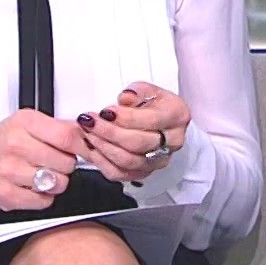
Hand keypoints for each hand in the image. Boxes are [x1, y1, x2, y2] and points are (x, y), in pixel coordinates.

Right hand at [0, 109, 92, 210]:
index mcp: (25, 123)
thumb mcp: (27, 122)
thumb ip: (58, 126)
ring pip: (58, 183)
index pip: (68, 136)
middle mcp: (16, 145)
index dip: (84, 146)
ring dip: (57, 181)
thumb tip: (88, 133)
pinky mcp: (8, 194)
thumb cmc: (3, 141)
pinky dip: (44, 196)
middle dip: (67, 164)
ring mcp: (10, 171)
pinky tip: (34, 186)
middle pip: (66, 162)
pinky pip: (44, 201)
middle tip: (55, 161)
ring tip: (44, 174)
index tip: (88, 151)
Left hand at [75, 81, 189, 183]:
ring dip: (102, 147)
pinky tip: (91, 148)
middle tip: (90, 122)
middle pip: (137, 143)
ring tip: (88, 132)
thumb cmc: (154, 105)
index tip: (105, 111)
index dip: (124, 117)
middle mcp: (172, 142)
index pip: (150, 120)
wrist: (161, 124)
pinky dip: (101, 162)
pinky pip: (119, 174)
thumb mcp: (148, 90)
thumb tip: (125, 98)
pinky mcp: (143, 173)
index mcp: (177, 116)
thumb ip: (137, 91)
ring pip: (127, 161)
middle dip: (109, 132)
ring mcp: (159, 161)